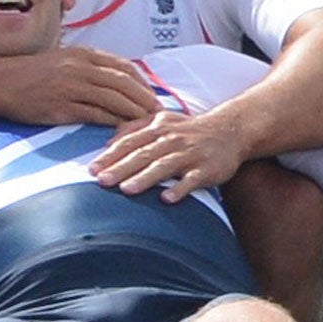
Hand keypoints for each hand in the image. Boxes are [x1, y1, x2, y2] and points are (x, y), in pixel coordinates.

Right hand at [0, 46, 158, 125]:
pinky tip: (123, 133)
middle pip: (125, 83)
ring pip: (114, 100)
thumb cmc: (31, 74)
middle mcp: (80, 68)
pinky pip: (96, 116)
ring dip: (134, 114)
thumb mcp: (62, 60)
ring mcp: (72, 87)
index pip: (124, 67)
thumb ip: (88, 66)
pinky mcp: (63, 107)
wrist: (0, 83)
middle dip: (145, 100)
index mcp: (83, 54)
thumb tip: (113, 78)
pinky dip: (113, 124)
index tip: (153, 96)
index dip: (143, 83)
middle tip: (160, 115)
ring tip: (147, 127)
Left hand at [89, 110, 240, 202]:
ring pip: (164, 166)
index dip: (110, 155)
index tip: (92, 169)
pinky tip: (167, 199)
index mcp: (158, 128)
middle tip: (102, 181)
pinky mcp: (207, 168)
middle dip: (121, 168)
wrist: (229, 129)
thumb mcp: (162, 121)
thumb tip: (108, 141)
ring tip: (127, 190)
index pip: (129, 142)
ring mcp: (190, 153)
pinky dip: (180, 189)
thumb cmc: (189, 129)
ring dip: (145, 178)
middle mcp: (172, 139)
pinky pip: (192, 179)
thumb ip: (135, 128)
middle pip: (142, 154)